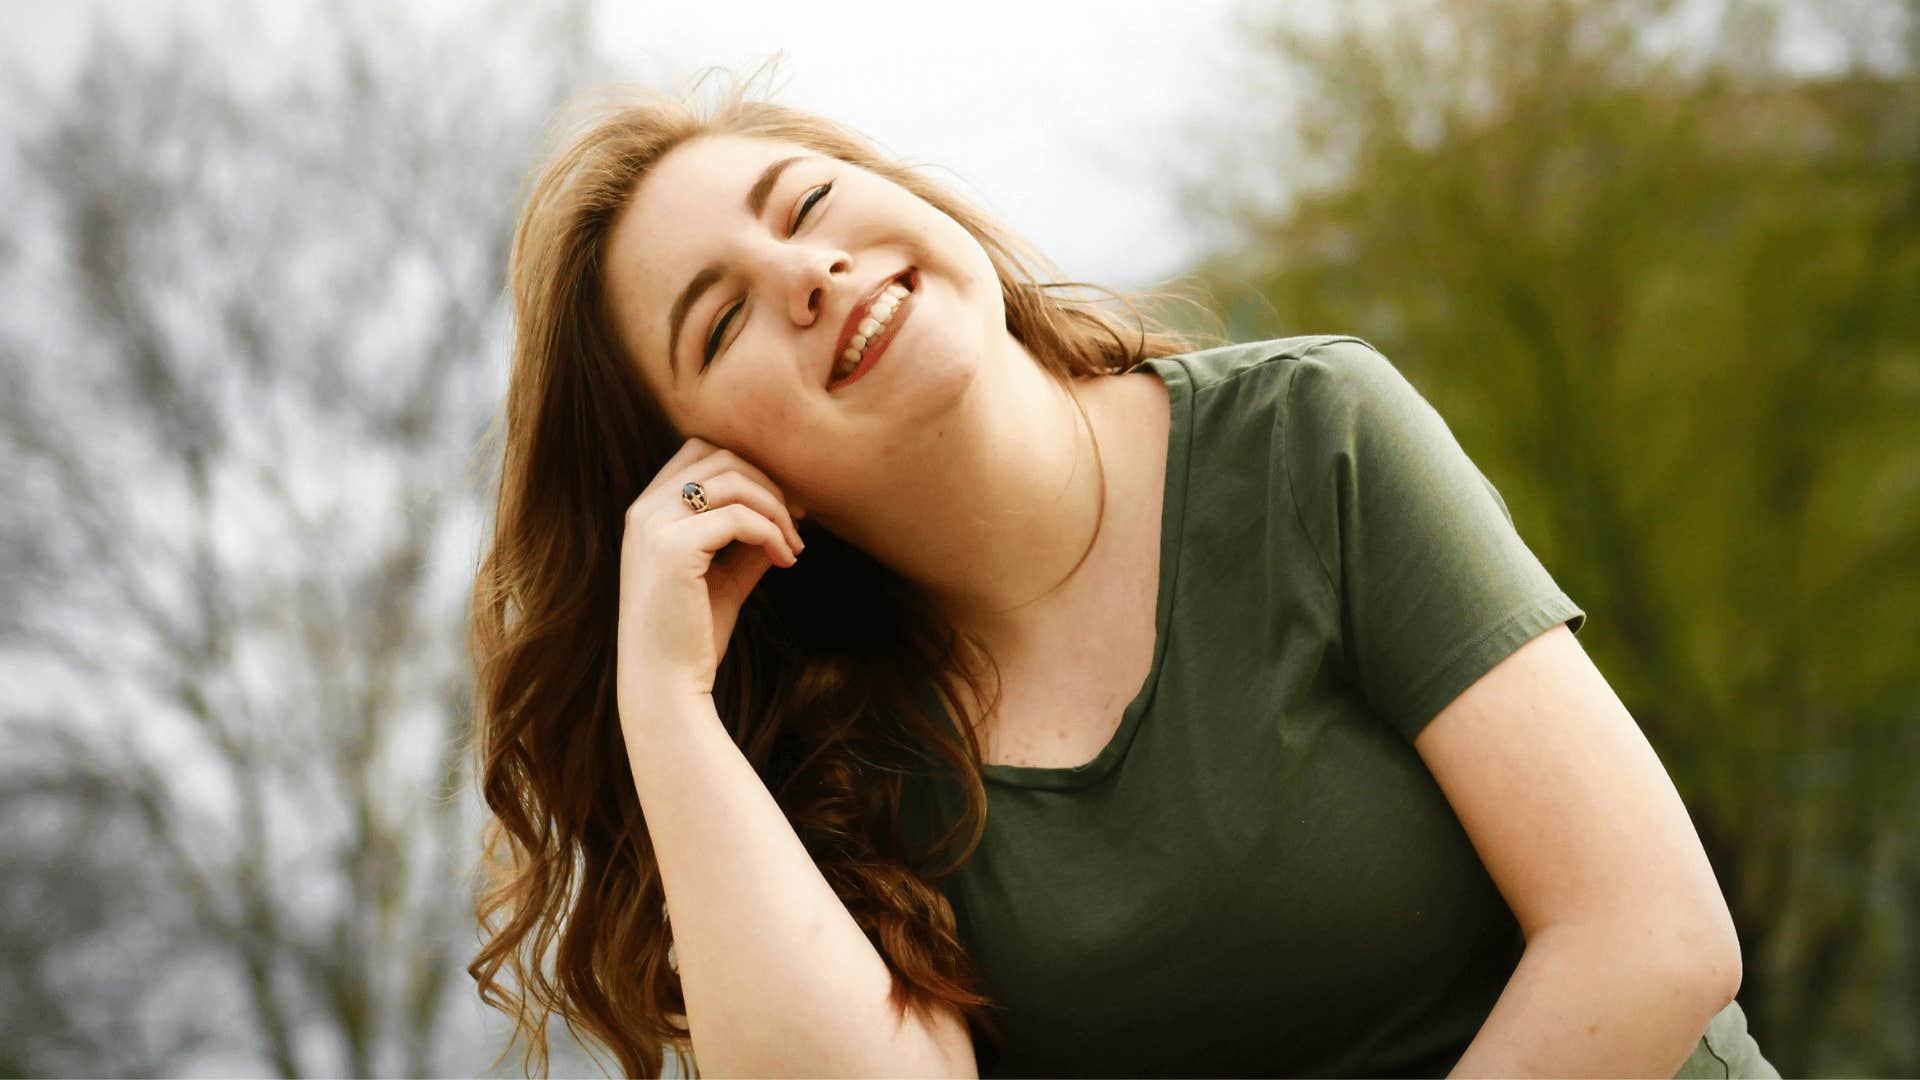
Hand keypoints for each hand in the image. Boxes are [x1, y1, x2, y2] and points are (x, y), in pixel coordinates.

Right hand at [615, 438, 805, 717]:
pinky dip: (772, 533)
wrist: (665, 686)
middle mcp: (644, 510)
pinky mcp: (672, 548)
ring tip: (794, 546)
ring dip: (776, 508)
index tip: (786, 504)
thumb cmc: (692, 636)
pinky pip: (739, 517)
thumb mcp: (725, 576)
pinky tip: (786, 561)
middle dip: (769, 482)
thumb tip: (788, 510)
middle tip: (801, 519)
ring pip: (733, 479)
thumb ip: (748, 539)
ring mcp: (654, 525)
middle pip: (720, 455)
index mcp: (648, 511)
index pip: (701, 452)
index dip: (751, 469)